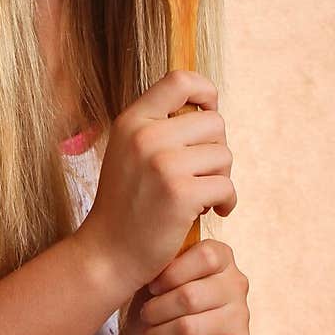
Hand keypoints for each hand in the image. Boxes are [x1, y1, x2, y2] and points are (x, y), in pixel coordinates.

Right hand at [78, 70, 236, 295]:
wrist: (107, 254)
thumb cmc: (126, 203)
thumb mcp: (129, 152)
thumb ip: (159, 126)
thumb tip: (207, 107)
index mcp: (133, 120)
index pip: (180, 80)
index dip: (205, 91)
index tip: (208, 112)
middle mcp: (146, 136)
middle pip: (214, 122)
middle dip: (217, 151)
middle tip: (202, 175)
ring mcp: (163, 164)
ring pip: (224, 156)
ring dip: (221, 178)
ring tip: (203, 196)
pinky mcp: (181, 194)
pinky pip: (226, 186)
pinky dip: (227, 202)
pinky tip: (213, 212)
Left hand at [121, 240, 250, 334]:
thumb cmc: (161, 304)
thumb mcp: (157, 279)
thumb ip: (160, 263)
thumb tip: (147, 257)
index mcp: (222, 256)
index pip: (205, 256)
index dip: (172, 273)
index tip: (151, 286)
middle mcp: (237, 284)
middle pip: (190, 296)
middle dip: (157, 310)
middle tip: (145, 316)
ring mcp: (241, 317)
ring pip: (189, 329)